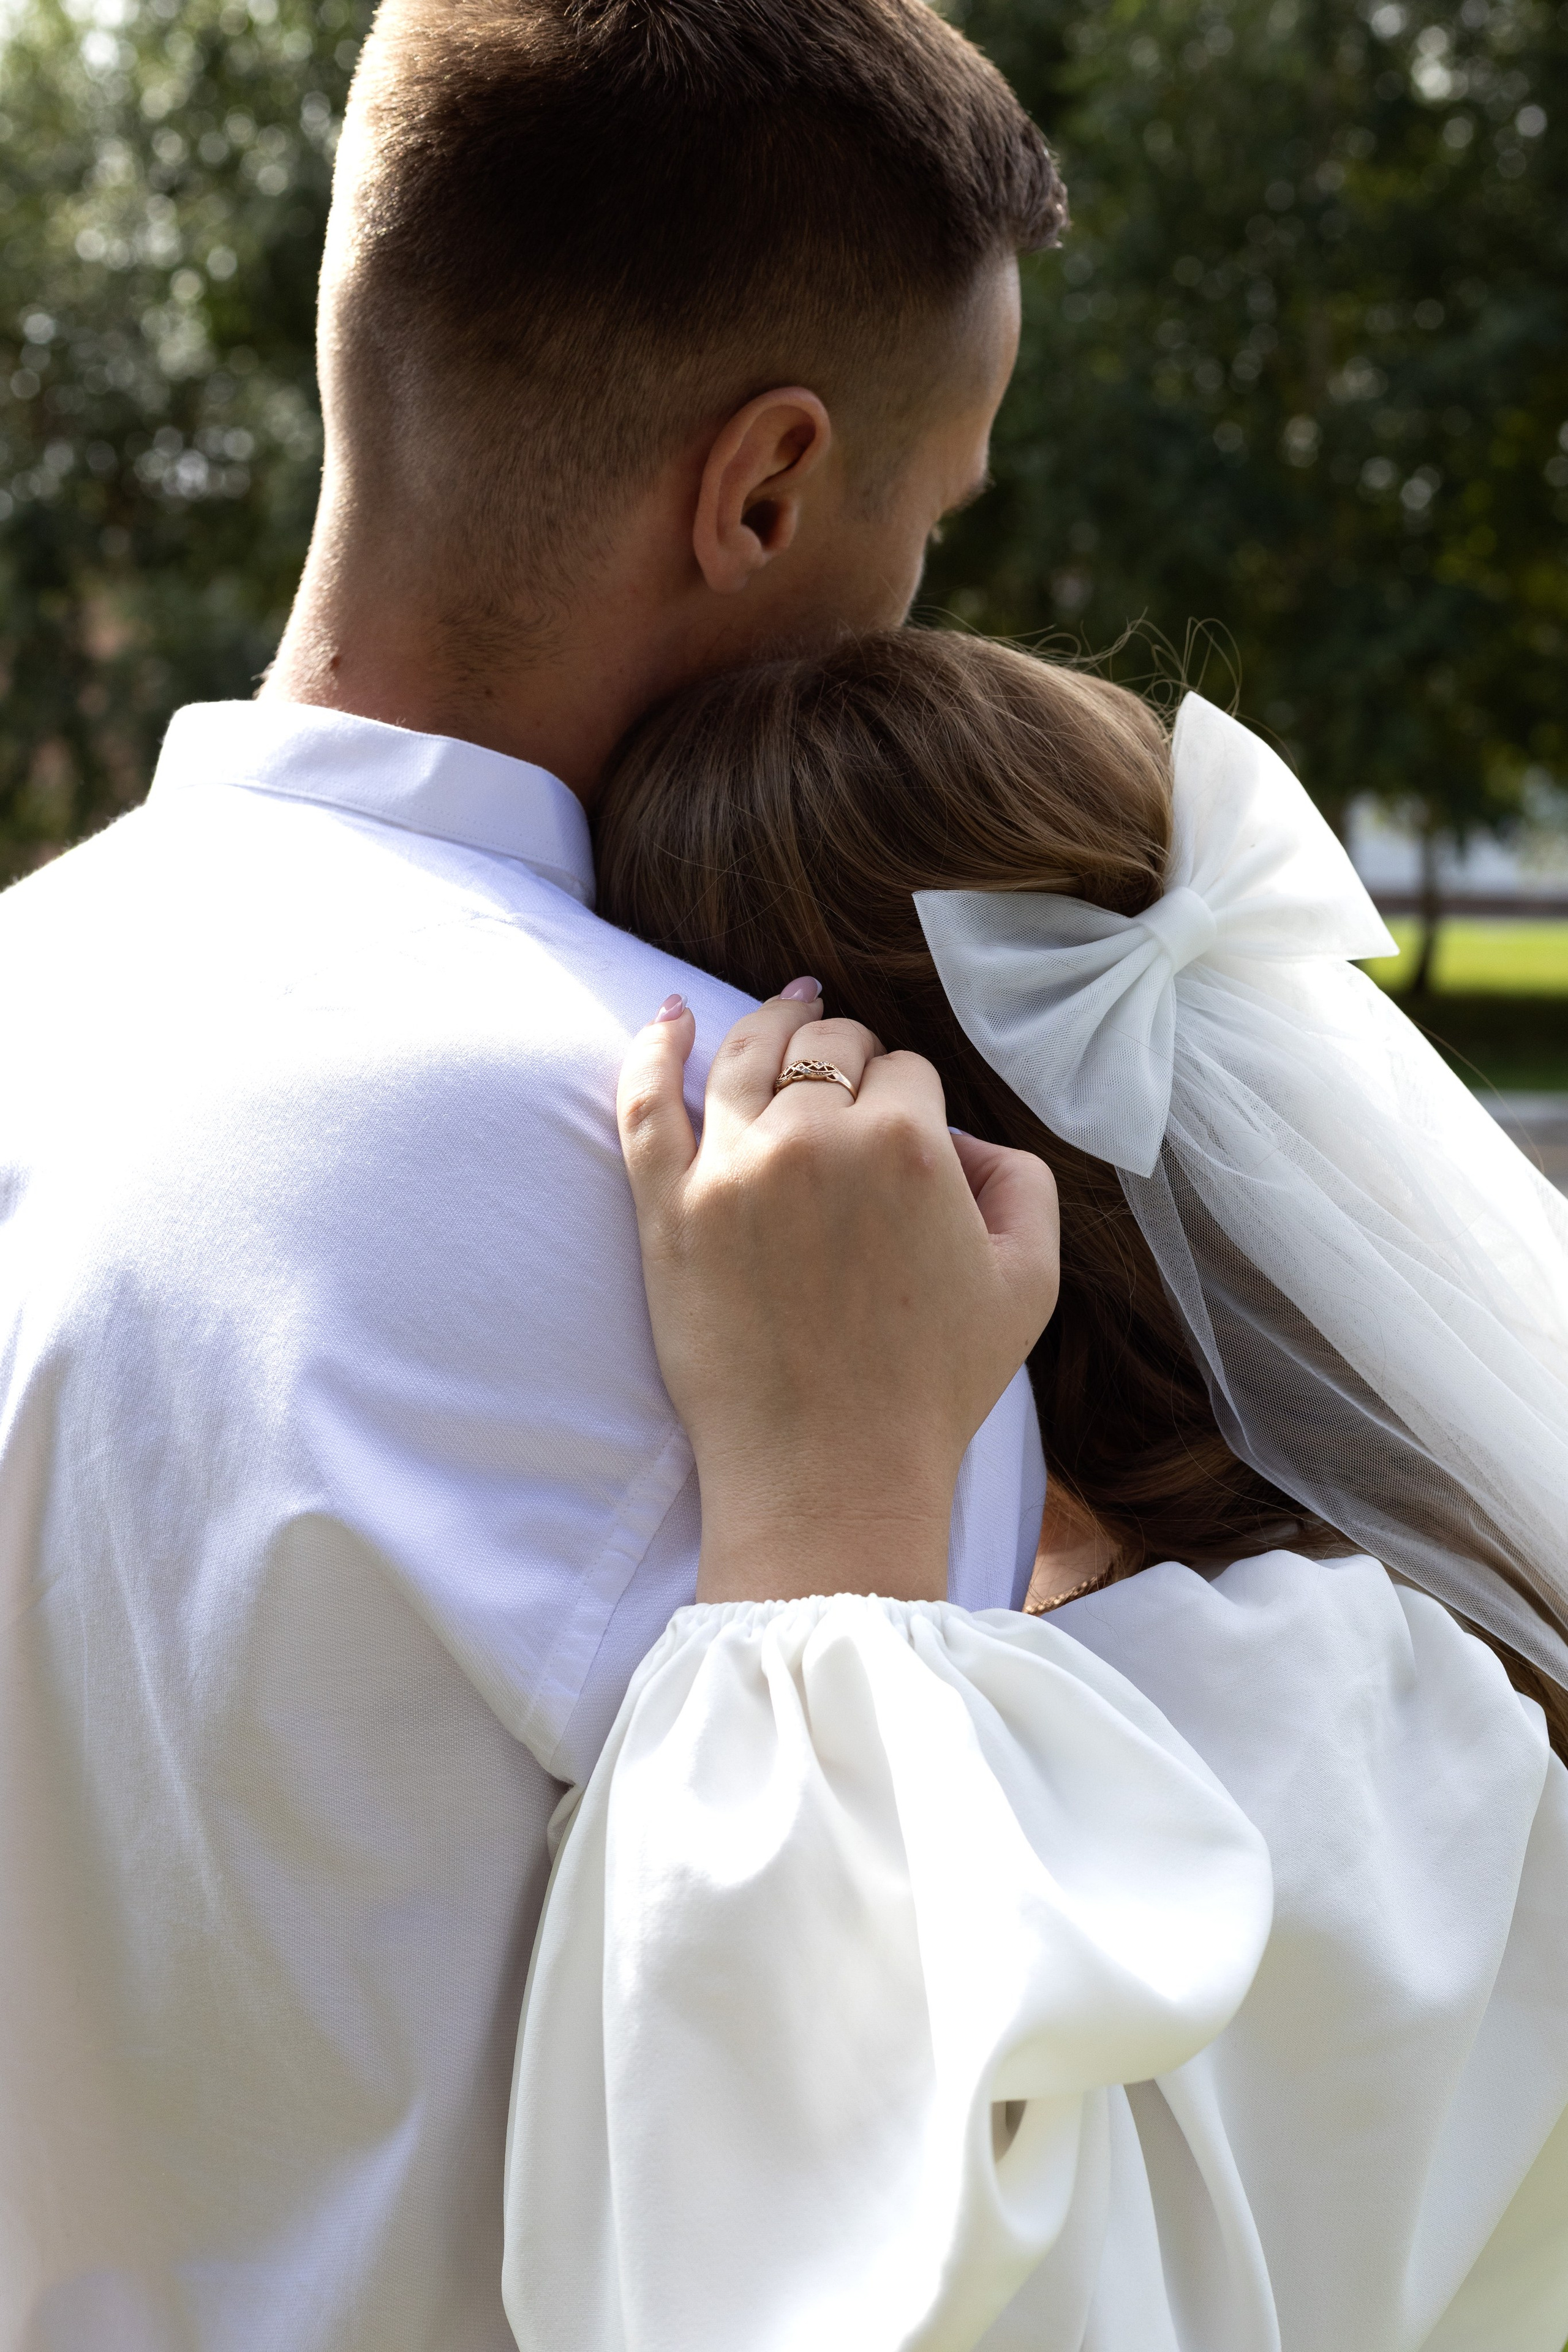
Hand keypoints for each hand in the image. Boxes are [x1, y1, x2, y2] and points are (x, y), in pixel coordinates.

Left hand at [618, 989, 1059, 1602]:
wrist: (830, 1474)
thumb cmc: (933, 1386)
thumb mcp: (1029, 1281)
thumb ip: (1019, 1180)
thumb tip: (961, 1135)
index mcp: (908, 1144)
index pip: (907, 1071)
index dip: (911, 1097)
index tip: (906, 1132)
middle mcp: (816, 1139)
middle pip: (829, 1048)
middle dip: (849, 1056)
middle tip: (852, 1082)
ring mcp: (731, 1168)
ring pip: (746, 1052)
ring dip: (771, 1022)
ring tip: (785, 1012)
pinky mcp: (667, 1208)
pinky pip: (645, 1101)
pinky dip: (654, 1046)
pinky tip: (668, 1014)